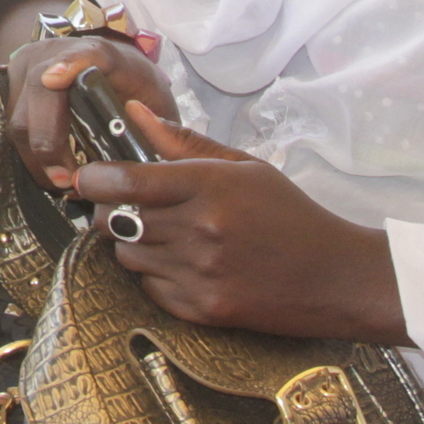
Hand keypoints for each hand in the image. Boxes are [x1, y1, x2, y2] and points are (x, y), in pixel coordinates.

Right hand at [3, 34, 175, 190]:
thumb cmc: (133, 87)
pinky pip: (13, 123)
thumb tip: (145, 157)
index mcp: (102, 52)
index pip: (87, 52)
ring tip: (62, 182)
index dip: (70, 63)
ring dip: (37, 155)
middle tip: (66, 180)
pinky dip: (30, 152)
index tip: (55, 79)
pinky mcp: (13, 82)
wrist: (104, 64)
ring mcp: (29, 65)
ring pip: (20, 114)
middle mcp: (56, 51)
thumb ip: (156, 127)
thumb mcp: (154, 103)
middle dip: (49, 141)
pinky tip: (50, 170)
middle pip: (40, 91)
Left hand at [74, 108, 408, 344]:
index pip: (127, 181)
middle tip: (123, 205)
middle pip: (118, 219)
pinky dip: (154, 276)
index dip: (95, 178)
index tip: (87, 177)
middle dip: (110, 210)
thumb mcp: (243, 167)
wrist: (336, 277)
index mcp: (210, 187)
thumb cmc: (289, 214)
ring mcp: (201, 274)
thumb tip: (132, 114)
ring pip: (128, 255)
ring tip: (159, 234)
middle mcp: (201, 230)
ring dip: (132, 242)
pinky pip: (150, 289)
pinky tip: (180, 264)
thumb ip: (182, 142)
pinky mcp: (204, 310)